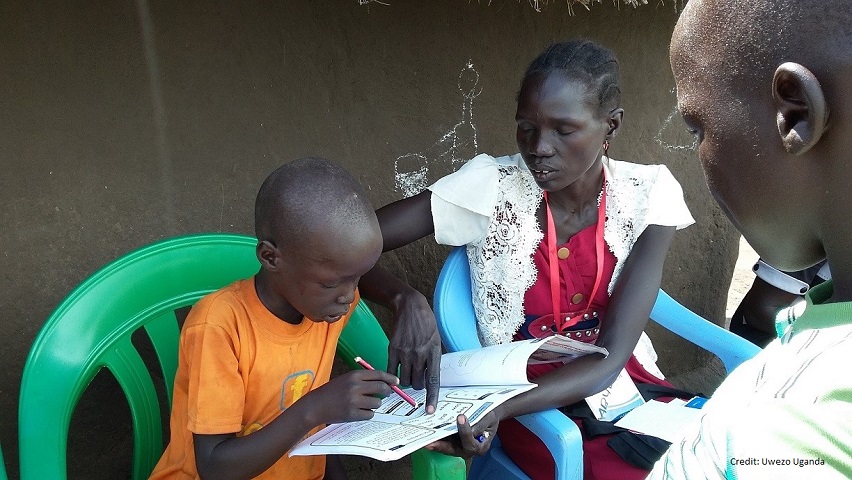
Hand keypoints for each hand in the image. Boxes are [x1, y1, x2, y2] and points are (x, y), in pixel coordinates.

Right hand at [306, 370, 396, 424]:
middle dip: (387, 391)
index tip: (396, 381)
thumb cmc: (332, 391)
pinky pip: (370, 414)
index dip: (390, 378)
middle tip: (387, 394)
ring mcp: (354, 401)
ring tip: (364, 404)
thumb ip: (363, 379)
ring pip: (377, 403)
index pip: (378, 374)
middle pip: (381, 388)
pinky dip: (368, 413)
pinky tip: (359, 411)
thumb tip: (385, 382)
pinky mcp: (352, 414)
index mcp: (354, 375)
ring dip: (375, 404)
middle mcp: (355, 387)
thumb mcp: (346, 379)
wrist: (316, 405)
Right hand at [387, 288, 441, 412]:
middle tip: (418, 376)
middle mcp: (420, 354)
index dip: (432, 397)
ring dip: (407, 381)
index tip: (429, 410)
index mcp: (434, 352)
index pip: (433, 380)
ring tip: (409, 370)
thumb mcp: (436, 340)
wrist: (410, 306)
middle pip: (417, 383)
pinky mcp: (392, 349)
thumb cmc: (426, 323)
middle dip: (418, 385)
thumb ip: (432, 359)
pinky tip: (397, 369)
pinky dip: (393, 375)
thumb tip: (428, 379)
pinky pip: (391, 371)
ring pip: (405, 380)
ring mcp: (405, 352)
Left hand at [425, 413, 497, 458]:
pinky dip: (435, 437)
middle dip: (442, 446)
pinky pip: (443, 441)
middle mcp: (468, 449)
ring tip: (425, 439)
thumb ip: (480, 423)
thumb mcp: (489, 418)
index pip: (471, 444)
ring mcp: (459, 446)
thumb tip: (470, 429)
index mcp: (480, 447)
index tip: (460, 418)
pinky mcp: (452, 441)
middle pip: (454, 450)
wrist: (487, 415)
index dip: (465, 432)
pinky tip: (427, 431)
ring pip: (446, 447)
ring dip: (435, 443)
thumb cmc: (489, 417)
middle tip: (431, 442)